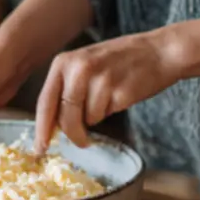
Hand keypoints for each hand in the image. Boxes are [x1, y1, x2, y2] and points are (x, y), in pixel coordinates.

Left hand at [36, 29, 185, 150]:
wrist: (159, 51)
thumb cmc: (120, 60)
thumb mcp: (85, 63)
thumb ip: (67, 88)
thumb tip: (53, 125)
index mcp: (64, 62)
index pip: (45, 102)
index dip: (42, 128)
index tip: (40, 148)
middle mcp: (79, 69)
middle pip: (65, 117)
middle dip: (73, 134)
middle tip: (82, 142)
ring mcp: (99, 80)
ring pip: (87, 119)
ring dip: (96, 117)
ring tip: (109, 97)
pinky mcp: (119, 93)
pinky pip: (107, 115)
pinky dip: (111, 111)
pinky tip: (120, 95)